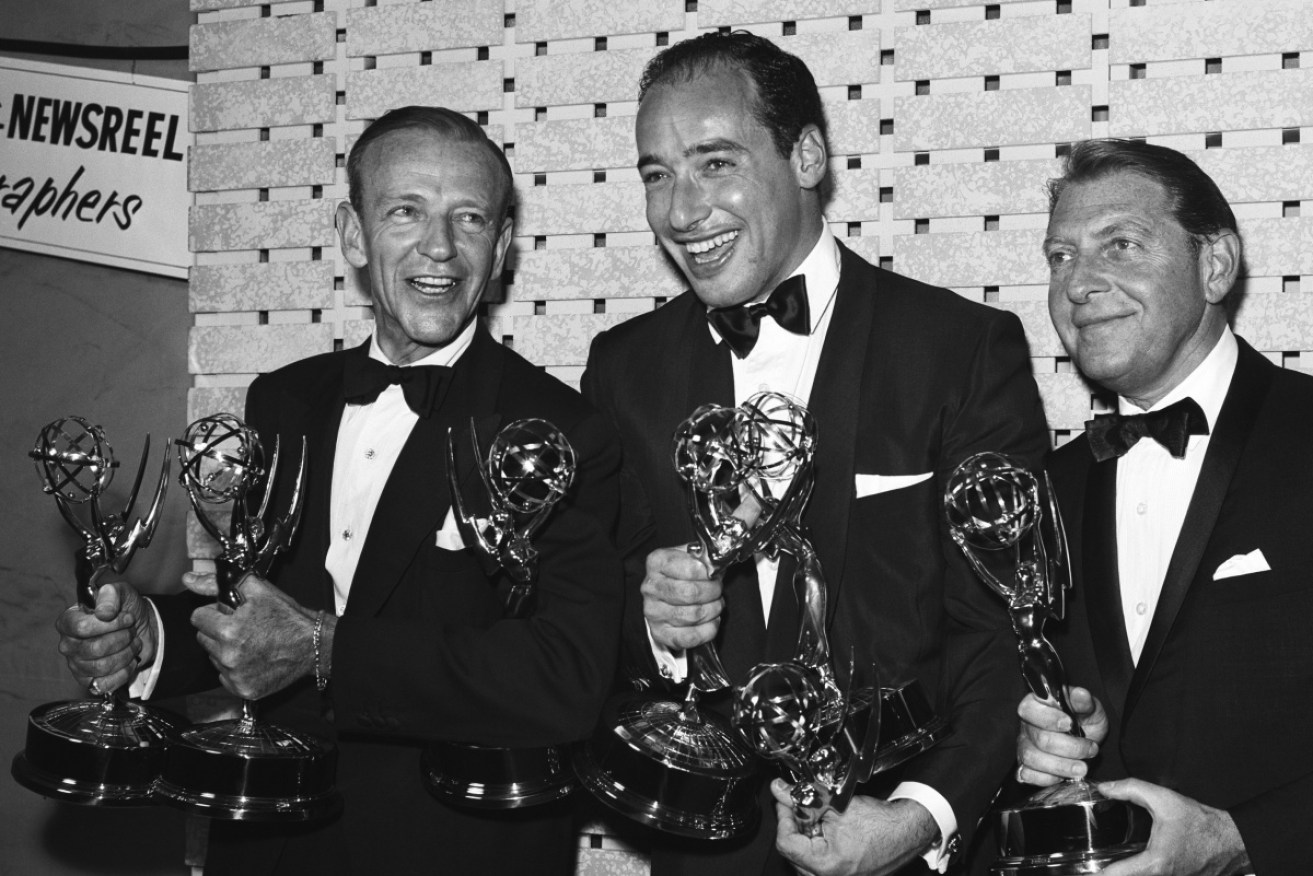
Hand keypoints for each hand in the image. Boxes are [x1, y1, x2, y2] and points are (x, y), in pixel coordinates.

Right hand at [55, 575, 155, 693]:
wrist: (141, 628)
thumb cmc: (126, 610)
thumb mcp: (121, 592)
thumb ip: (110, 595)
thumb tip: (103, 613)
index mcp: (68, 621)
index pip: (82, 628)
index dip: (110, 624)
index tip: (127, 617)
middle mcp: (68, 644)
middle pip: (95, 649)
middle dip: (122, 639)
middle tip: (131, 631)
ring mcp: (76, 664)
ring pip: (102, 667)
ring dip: (126, 654)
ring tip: (132, 643)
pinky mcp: (89, 681)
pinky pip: (105, 684)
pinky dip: (124, 672)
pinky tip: (129, 661)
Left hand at [184, 571, 318, 699]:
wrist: (313, 646)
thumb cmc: (287, 617)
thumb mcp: (257, 591)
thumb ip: (218, 583)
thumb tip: (189, 579)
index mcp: (229, 630)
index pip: (198, 618)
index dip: (215, 612)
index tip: (231, 614)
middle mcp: (229, 656)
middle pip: (203, 638)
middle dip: (218, 631)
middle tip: (243, 627)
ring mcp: (235, 676)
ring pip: (213, 657)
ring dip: (225, 650)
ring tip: (251, 643)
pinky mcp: (243, 689)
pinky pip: (224, 676)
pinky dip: (235, 669)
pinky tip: (253, 659)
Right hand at [641, 546, 722, 650]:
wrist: (666, 596)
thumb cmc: (682, 574)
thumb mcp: (691, 556)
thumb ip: (705, 557)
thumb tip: (719, 565)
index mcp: (657, 562)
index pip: (689, 568)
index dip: (708, 573)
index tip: (713, 574)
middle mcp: (650, 586)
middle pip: (691, 593)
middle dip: (713, 592)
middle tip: (718, 590)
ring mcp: (653, 612)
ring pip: (694, 615)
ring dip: (713, 610)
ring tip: (716, 604)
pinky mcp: (660, 633)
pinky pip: (691, 636)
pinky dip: (709, 629)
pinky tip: (712, 620)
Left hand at [771, 780, 937, 875]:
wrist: (907, 831)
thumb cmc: (882, 824)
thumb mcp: (835, 805)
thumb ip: (803, 799)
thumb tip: (779, 790)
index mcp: (826, 867)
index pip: (786, 843)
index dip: (783, 817)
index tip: (786, 802)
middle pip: (793, 852)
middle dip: (794, 825)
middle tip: (798, 805)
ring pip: (805, 857)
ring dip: (806, 833)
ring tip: (816, 816)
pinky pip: (819, 861)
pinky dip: (818, 842)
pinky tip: (825, 827)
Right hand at [1017, 686, 1106, 785]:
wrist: (1086, 741)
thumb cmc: (1084, 721)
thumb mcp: (1090, 709)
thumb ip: (1085, 702)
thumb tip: (1080, 694)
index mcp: (1036, 705)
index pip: (1030, 709)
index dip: (1048, 718)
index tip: (1069, 724)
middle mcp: (1026, 725)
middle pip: (1038, 738)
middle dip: (1069, 748)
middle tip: (1091, 750)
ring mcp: (1024, 746)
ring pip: (1032, 758)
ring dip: (1061, 766)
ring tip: (1083, 768)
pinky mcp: (1025, 766)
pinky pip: (1028, 775)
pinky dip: (1047, 778)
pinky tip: (1063, 777)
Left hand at [1097, 779, 1248, 875]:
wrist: (1232, 841)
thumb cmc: (1201, 823)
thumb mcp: (1164, 799)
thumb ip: (1130, 789)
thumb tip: (1103, 788)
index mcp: (1155, 863)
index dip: (1096, 873)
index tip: (1082, 867)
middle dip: (1106, 874)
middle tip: (1088, 866)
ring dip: (1123, 874)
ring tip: (1103, 867)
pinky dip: (1138, 875)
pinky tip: (1126, 867)